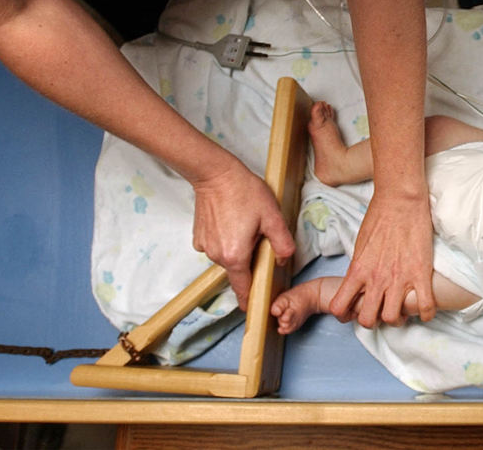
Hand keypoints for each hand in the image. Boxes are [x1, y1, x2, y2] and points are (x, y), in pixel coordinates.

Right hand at [191, 158, 295, 310]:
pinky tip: (232, 222)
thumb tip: (283, 261)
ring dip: (238, 249)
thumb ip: (282, 244)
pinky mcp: (198, 237)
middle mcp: (217, 256)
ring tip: (246, 225)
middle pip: (238, 270)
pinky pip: (217, 247)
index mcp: (235, 256)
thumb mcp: (273, 217)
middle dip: (250, 262)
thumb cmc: (244, 192)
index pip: (244, 288)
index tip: (256, 309)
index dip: (251, 300)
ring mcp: (205, 247)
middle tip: (259, 238)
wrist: (215, 174)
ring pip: (228, 257)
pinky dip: (226, 240)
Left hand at [328, 189, 435, 327]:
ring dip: (396, 319)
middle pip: (367, 320)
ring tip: (401, 309)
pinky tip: (425, 308)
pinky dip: (426, 313)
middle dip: (372, 320)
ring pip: (392, 318)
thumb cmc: (379, 217)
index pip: (339, 307)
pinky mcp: (421, 273)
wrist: (401, 200)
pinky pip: (425, 306)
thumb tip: (359, 282)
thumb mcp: (360, 245)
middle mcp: (376, 279)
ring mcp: (400, 278)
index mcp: (358, 270)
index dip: (344, 314)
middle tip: (379, 311)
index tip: (352, 310)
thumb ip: (359, 268)